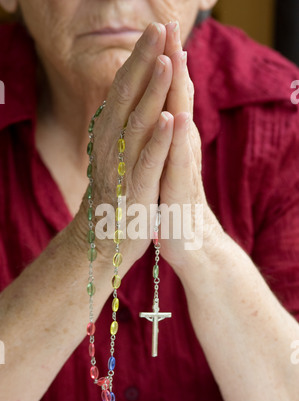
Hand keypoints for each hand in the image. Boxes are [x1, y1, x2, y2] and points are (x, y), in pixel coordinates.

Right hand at [74, 23, 174, 271]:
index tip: (155, 28)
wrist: (105, 238)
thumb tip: (132, 90)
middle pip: (128, 97)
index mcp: (111, 133)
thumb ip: (124, 122)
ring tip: (166, 61)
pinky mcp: (137, 192)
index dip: (139, 57)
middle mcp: (112, 145)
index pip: (124, 88)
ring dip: (152, 93)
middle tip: (159, 27)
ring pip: (138, 125)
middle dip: (145, 61)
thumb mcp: (117, 151)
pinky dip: (158, 142)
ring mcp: (124, 168)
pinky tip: (169, 119)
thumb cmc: (117, 191)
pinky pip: (147, 164)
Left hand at [159, 21, 223, 271]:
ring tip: (176, 57)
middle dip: (173, 60)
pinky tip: (177, 118)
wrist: (187, 239)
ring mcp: (182, 165)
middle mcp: (180, 146)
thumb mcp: (162, 161)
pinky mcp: (181, 189)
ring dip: (178, 90)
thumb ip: (161, 135)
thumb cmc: (169, 198)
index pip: (168, 92)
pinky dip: (177, 139)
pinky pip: (179, 161)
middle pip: (178, 97)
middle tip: (170, 24)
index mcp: (172, 137)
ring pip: (181, 123)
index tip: (157, 28)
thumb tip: (156, 109)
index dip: (163, 61)